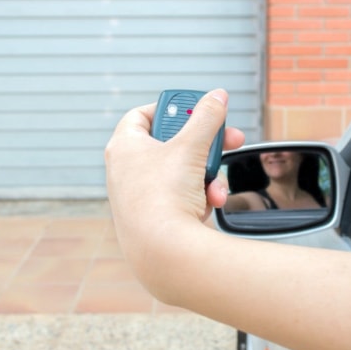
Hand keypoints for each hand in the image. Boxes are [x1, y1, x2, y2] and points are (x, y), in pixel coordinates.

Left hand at [105, 89, 243, 260]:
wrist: (162, 253)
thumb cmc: (164, 196)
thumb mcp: (192, 147)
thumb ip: (207, 117)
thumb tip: (218, 96)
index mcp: (124, 146)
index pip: (142, 114)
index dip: (170, 108)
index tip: (194, 109)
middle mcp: (127, 170)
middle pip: (171, 143)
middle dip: (203, 145)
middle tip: (226, 138)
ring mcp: (140, 196)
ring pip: (183, 173)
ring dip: (208, 174)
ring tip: (216, 184)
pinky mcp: (156, 218)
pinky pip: (183, 197)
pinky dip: (199, 197)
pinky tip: (209, 203)